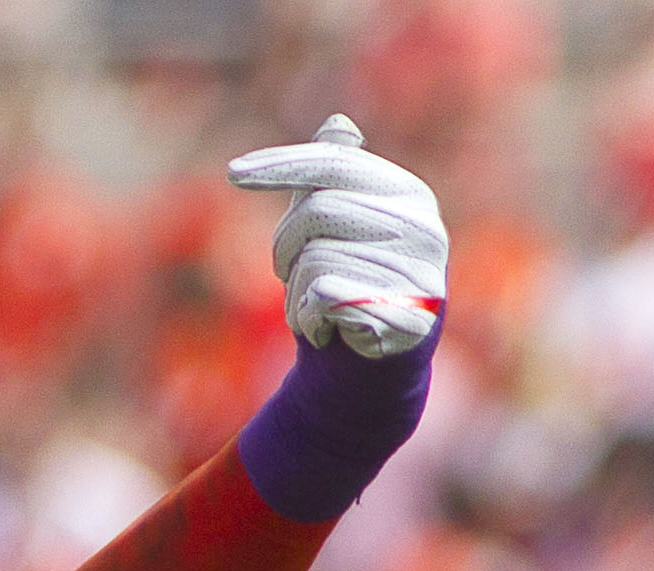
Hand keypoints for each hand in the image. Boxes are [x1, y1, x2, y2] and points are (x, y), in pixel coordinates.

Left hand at [227, 115, 447, 359]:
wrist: (376, 364)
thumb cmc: (352, 282)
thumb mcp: (339, 227)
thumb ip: (334, 180)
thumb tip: (336, 124)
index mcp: (407, 193)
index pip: (334, 164)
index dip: (281, 164)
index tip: (233, 173)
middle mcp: (421, 225)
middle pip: (316, 212)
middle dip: (283, 248)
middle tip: (287, 275)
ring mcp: (419, 270)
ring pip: (314, 260)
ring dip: (292, 293)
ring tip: (312, 308)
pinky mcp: (404, 315)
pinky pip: (323, 296)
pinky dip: (305, 316)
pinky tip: (321, 329)